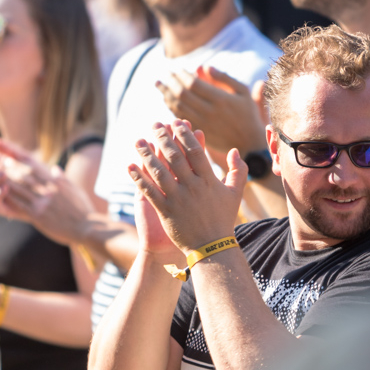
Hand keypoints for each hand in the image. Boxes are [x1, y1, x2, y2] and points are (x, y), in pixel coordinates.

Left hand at [0, 138, 109, 247]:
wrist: (89, 227)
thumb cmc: (83, 210)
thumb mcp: (74, 189)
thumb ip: (62, 179)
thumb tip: (55, 169)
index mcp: (54, 180)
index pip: (30, 160)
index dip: (12, 151)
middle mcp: (47, 187)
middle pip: (21, 171)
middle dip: (4, 164)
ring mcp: (42, 201)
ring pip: (17, 186)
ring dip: (2, 179)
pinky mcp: (39, 215)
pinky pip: (18, 205)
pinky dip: (6, 199)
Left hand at [129, 121, 244, 254]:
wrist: (212, 247)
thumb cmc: (223, 219)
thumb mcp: (235, 193)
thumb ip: (238, 170)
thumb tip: (234, 150)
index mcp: (209, 180)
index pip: (195, 150)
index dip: (184, 134)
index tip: (176, 122)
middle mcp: (192, 186)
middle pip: (175, 156)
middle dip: (163, 138)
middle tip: (155, 124)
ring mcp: (177, 198)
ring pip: (159, 171)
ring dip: (147, 154)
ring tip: (138, 141)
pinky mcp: (165, 210)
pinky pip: (149, 191)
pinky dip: (138, 178)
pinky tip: (130, 166)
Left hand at [156, 66, 266, 155]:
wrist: (249, 143)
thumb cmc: (247, 114)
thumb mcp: (243, 92)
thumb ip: (224, 78)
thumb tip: (203, 66)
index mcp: (221, 99)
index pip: (193, 84)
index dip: (183, 75)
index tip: (179, 70)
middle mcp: (210, 112)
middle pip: (182, 94)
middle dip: (171, 82)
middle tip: (167, 75)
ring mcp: (203, 124)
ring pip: (178, 107)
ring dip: (166, 94)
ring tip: (159, 85)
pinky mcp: (199, 133)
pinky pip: (180, 118)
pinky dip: (171, 107)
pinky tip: (167, 99)